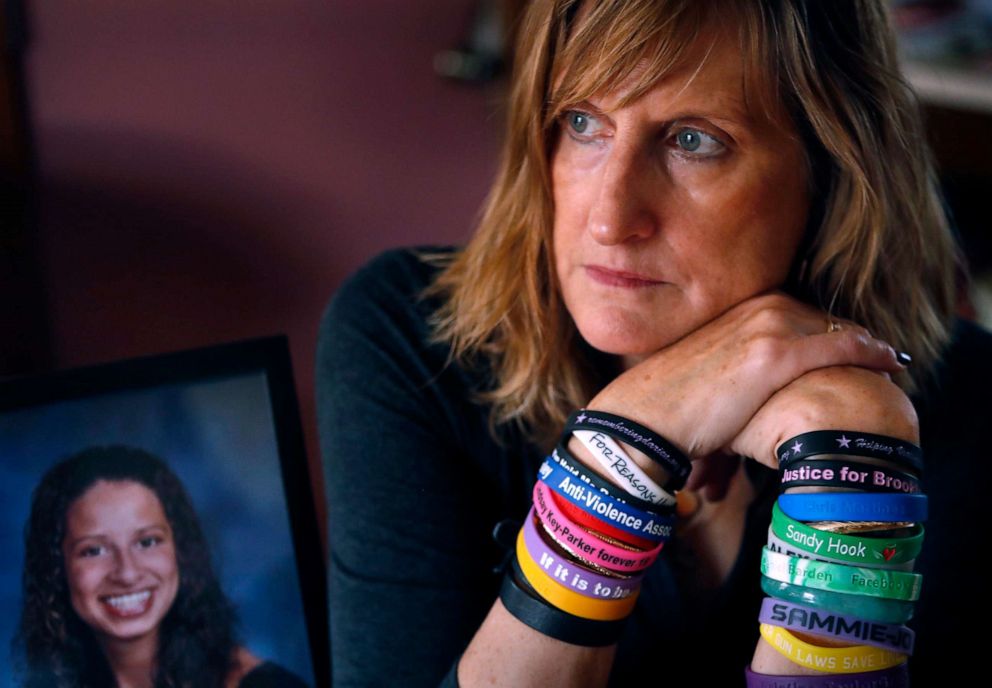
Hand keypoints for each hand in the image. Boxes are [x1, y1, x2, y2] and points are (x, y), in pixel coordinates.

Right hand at [585, 293, 905, 468]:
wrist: (643, 418)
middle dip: (852, 336)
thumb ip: (735, 365)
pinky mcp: (773, 355)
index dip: (828, 329)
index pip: (798, 311)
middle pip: (822, 317)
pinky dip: (870, 353)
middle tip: (881, 357)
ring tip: (890, 362)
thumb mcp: (705, 370)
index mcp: (737, 308)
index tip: (851, 347)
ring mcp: (765, 327)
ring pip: (835, 329)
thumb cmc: (667, 406)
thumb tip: (748, 388)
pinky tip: (891, 363)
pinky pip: (838, 347)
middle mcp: (754, 308)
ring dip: (866, 346)